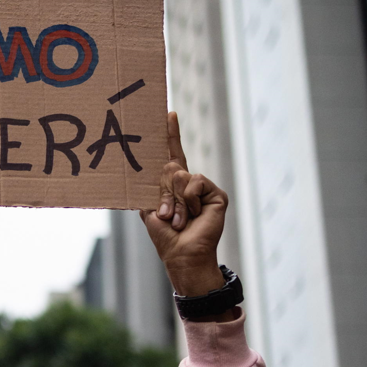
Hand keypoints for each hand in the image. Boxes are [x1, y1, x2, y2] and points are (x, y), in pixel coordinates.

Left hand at [140, 113, 231, 312]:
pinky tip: (193, 214)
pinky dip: (189, 199)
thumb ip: (153, 186)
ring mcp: (204, 188)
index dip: (171, 134)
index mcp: (173, 185)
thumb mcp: (150, 208)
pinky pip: (196, 182)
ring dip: (174, 200)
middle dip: (163, 192)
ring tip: (179, 219)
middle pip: (171, 167)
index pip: (172, 154)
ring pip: (182, 175)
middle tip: (165, 214)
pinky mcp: (216, 194)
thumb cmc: (164, 235)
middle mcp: (190, 183)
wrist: (181, 253)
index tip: (168, 114)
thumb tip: (166, 166)